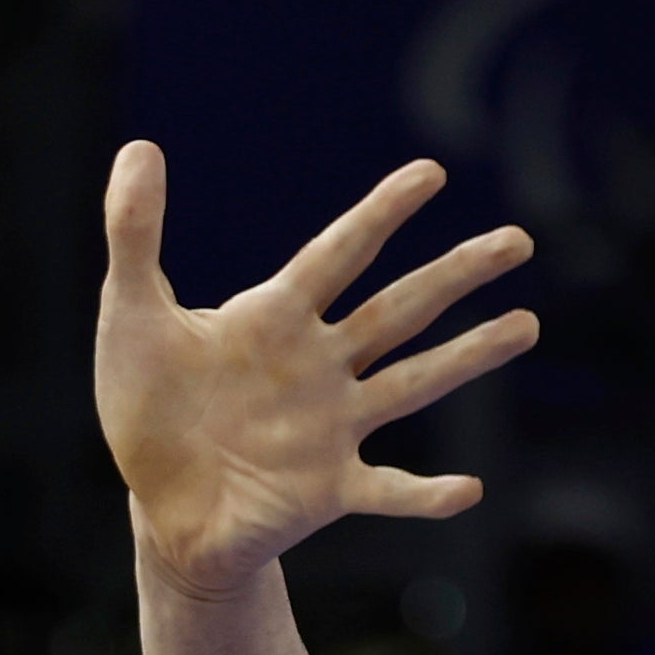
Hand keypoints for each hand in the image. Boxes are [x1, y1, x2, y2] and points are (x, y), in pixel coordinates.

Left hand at [94, 145, 535, 602]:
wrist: (161, 507)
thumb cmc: (148, 409)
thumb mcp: (129, 315)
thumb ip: (134, 234)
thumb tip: (139, 147)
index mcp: (277, 317)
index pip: (339, 253)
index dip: (382, 213)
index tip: (431, 173)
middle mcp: (319, 365)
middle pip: (400, 309)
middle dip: (458, 274)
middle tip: (518, 241)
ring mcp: (332, 428)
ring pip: (413, 383)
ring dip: (469, 356)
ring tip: (525, 325)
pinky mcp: (328, 490)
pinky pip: (387, 491)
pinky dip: (425, 495)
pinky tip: (468, 490)